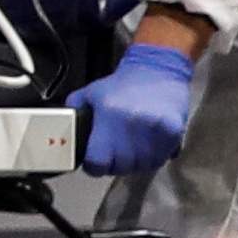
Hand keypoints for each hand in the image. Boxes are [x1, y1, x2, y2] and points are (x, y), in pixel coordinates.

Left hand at [71, 37, 200, 179]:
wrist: (158, 69)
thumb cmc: (122, 85)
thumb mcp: (90, 93)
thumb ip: (74, 113)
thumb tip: (65, 138)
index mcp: (108, 117)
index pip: (97, 163)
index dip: (94, 165)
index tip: (95, 161)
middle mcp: (131, 125)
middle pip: (119, 168)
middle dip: (114, 163)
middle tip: (115, 151)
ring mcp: (153, 131)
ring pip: (140, 167)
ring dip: (134, 162)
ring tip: (132, 146)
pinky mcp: (172, 133)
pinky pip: (159, 160)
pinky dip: (152, 158)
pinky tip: (147, 144)